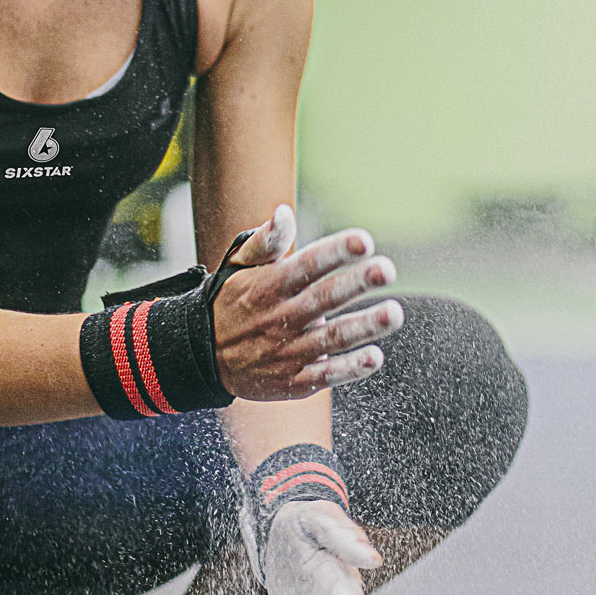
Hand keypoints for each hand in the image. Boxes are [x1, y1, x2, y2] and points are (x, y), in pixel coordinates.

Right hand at [212, 205, 404, 401]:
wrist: (201, 356)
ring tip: (394, 313)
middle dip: (356, 284)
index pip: (306, 265)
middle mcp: (279, 318)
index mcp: (268, 286)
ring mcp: (287, 352)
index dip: (335, 252)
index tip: (364, 241)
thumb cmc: (231, 302)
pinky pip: (323, 376)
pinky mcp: (292, 381)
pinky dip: (349, 369)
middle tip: (387, 269)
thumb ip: (265, 241)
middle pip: (323, 299)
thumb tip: (284, 213)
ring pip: (330, 339)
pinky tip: (374, 357)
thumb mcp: (239, 267)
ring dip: (364, 327)